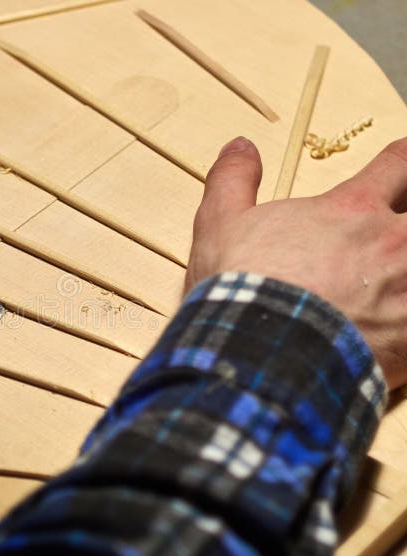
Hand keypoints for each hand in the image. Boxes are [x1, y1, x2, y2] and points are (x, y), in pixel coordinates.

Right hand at [186, 136, 406, 388]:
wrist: (257, 355)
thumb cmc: (242, 289)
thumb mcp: (219, 225)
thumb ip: (234, 179)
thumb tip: (240, 145)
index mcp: (352, 210)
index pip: (402, 163)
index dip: (405, 162)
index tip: (401, 169)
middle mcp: (393, 244)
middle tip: (401, 225)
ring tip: (400, 284)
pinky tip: (400, 331)